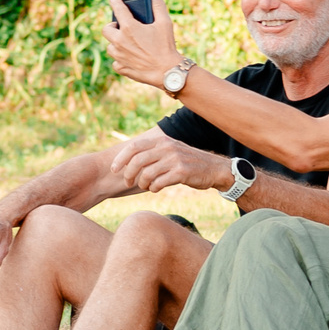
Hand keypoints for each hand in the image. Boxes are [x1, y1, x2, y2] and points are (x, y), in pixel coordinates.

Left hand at [102, 0, 183, 87]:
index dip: (115, 2)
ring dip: (115, 44)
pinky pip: (115, 62)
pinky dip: (120, 60)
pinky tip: (129, 58)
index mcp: (129, 28)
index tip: (113, 0)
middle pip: (106, 30)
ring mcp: (119, 56)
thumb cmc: (166, 47)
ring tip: (126, 43)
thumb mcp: (165, 23)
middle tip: (121, 27)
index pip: (118, 10)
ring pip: (110, 47)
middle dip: (112, 27)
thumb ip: (158, 6)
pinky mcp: (122, 68)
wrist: (167, 71)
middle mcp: (120, 41)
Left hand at [111, 135, 232, 194]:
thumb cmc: (188, 162)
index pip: (134, 147)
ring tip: (145, 186)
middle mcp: (167, 147)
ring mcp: (174, 159)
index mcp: (161, 140)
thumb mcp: (170, 150)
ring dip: (142, 183)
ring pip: (147, 174)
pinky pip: (159, 183)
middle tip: (127, 182)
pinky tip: (156, 189)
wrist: (214, 169)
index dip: (121, 158)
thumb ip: (153, 152)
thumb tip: (129, 160)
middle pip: (137, 161)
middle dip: (128, 174)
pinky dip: (153, 188)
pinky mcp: (181, 172)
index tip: (114, 169)